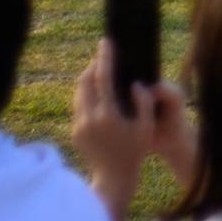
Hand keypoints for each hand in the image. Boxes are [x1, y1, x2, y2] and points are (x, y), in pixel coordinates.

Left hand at [72, 41, 194, 218]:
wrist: (113, 178)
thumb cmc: (135, 152)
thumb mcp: (146, 126)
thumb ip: (143, 102)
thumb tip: (134, 84)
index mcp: (108, 115)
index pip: (102, 78)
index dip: (105, 58)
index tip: (106, 42)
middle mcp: (89, 118)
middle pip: (85, 81)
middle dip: (93, 66)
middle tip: (103, 57)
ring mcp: (79, 126)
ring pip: (78, 93)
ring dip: (88, 80)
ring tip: (99, 74)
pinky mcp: (75, 132)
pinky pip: (78, 106)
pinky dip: (86, 95)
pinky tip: (97, 96)